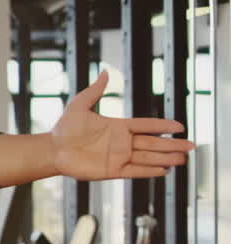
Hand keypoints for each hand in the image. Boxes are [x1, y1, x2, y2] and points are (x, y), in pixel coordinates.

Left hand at [52, 70, 194, 179]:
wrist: (52, 149)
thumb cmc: (64, 128)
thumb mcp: (80, 105)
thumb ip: (95, 90)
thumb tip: (105, 72)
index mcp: (118, 126)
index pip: (146, 125)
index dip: (163, 126)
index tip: (180, 126)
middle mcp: (122, 142)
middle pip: (153, 143)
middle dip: (172, 145)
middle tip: (192, 146)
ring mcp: (118, 156)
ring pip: (148, 157)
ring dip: (166, 158)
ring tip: (183, 159)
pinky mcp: (112, 170)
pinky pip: (135, 171)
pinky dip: (149, 171)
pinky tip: (165, 170)